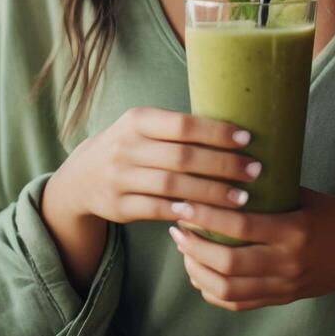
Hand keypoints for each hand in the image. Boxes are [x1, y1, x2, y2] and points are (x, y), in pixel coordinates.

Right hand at [43, 106, 260, 226]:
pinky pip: (157, 210)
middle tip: (255, 171)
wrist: (79, 179)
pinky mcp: (118, 206)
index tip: (247, 140)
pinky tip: (208, 215)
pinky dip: (184, 212)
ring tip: (241, 197)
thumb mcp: (143, 128)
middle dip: (223, 165)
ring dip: (211, 192)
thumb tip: (234, 132)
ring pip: (173, 186)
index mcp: (136, 120)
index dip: (216, 132)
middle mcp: (125, 147)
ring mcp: (119, 178)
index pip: (183, 125)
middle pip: (183, 157)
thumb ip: (178, 129)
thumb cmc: (129, 147)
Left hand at [168, 187, 334, 311]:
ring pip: (227, 289)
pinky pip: (237, 303)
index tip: (183, 203)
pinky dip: (211, 290)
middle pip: (227, 263)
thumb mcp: (305, 196)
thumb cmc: (333, 215)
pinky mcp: (281, 299)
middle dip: (193, 246)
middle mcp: (287, 262)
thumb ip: (269, 191)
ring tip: (184, 249)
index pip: (241, 226)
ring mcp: (284, 285)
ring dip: (197, 270)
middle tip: (177, 227)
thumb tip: (222, 170)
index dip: (206, 217)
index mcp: (295, 231)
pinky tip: (199, 271)